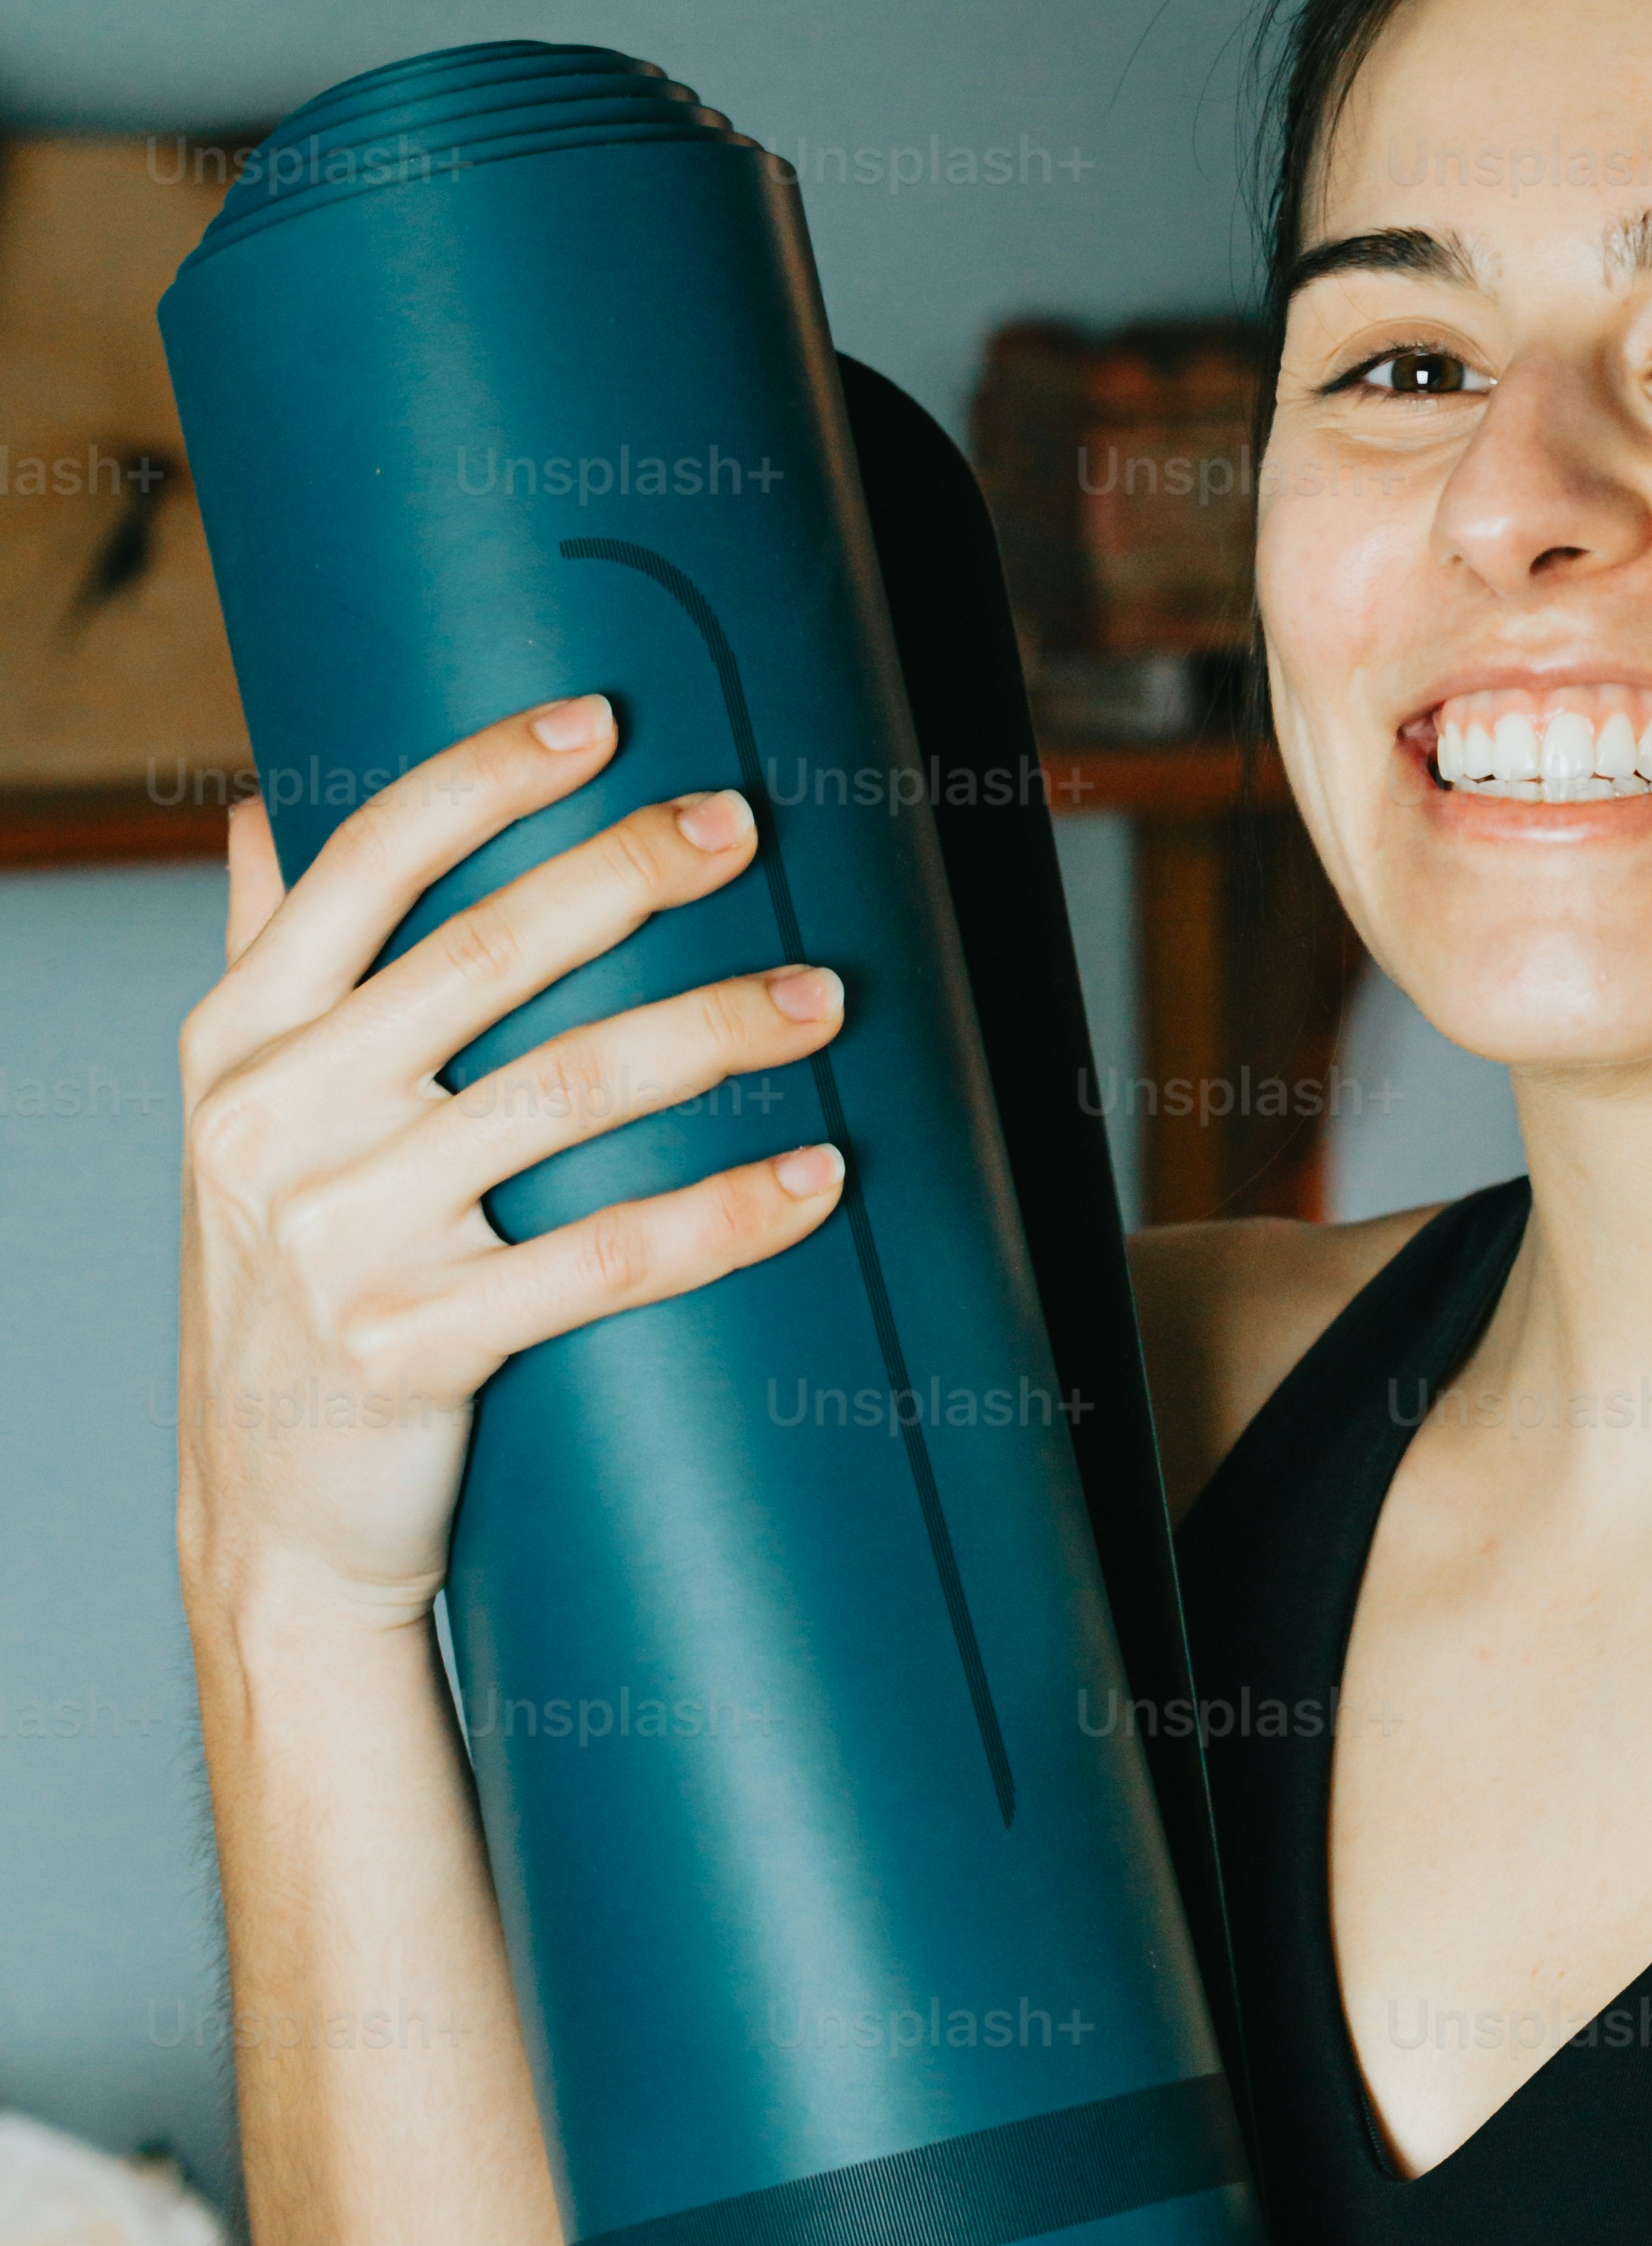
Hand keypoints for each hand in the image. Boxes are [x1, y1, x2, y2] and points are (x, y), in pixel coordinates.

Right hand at [177, 694, 846, 1635]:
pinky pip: (605, 1258)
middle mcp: (275, 1122)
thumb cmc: (286, 1292)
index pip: (363, 864)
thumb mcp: (240, 1126)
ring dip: (713, 1028)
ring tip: (823, 994)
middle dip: (629, 873)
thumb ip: (262, 969)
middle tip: (743, 825)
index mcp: (235, 1041)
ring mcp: (340, 1238)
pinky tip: (817, 1176)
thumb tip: (261, 812)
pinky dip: (725, 1213)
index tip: (601, 719)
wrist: (272, 1525)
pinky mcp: (415, 1347)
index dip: (483, 776)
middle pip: (486, 953)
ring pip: (567, 1092)